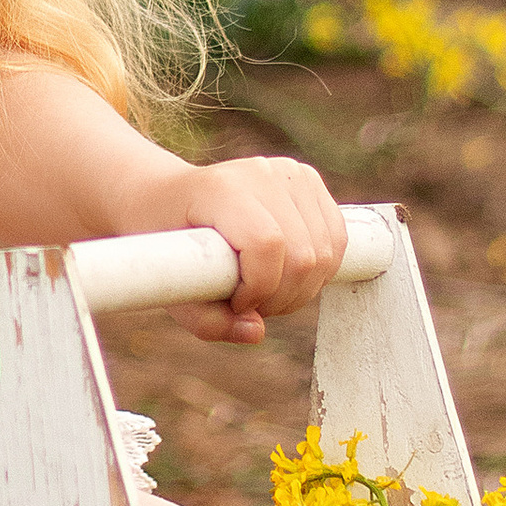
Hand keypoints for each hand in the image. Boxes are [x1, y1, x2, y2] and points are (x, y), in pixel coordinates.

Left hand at [158, 154, 346, 344]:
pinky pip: (337, 240)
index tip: (238, 303)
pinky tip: (288, 275)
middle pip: (302, 255)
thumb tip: (256, 332)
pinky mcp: (308, 179)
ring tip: (267, 290)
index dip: (260, 288)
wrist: (169, 197)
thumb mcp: (172, 288)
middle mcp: (261, 172)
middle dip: (282, 297)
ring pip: (325, 253)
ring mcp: (289, 172)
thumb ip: (208, 321)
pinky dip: (320, 271)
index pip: (267, 244)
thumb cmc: (169, 243)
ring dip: (302, 289)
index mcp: (221, 189)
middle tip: (253, 304)